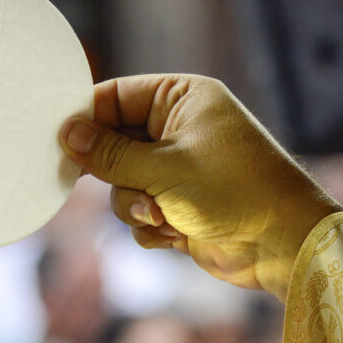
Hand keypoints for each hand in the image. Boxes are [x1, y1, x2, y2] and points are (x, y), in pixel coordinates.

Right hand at [59, 74, 340, 301]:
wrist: (283, 246)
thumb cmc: (234, 191)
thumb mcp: (163, 168)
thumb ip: (109, 153)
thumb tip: (67, 134)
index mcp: (183, 98)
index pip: (117, 96)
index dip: (87, 118)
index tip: (59, 139)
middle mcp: (179, 128)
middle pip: (114, 142)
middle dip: (117, 172)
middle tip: (116, 181)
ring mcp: (179, 168)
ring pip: (122, 182)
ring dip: (135, 204)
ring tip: (161, 215)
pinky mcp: (179, 205)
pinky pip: (139, 210)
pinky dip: (151, 225)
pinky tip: (175, 233)